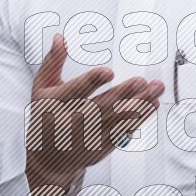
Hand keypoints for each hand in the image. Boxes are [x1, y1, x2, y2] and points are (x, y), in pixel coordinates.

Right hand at [25, 34, 164, 195]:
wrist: (46, 159)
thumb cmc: (45, 116)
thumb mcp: (41, 87)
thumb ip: (53, 62)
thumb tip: (60, 37)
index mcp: (54, 104)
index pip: (74, 91)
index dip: (91, 81)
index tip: (108, 72)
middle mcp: (70, 123)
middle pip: (100, 107)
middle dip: (123, 94)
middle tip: (142, 81)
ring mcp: (86, 138)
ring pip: (115, 121)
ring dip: (138, 105)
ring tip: (155, 90)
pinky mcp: (100, 149)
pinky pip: (122, 133)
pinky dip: (138, 119)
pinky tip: (151, 106)